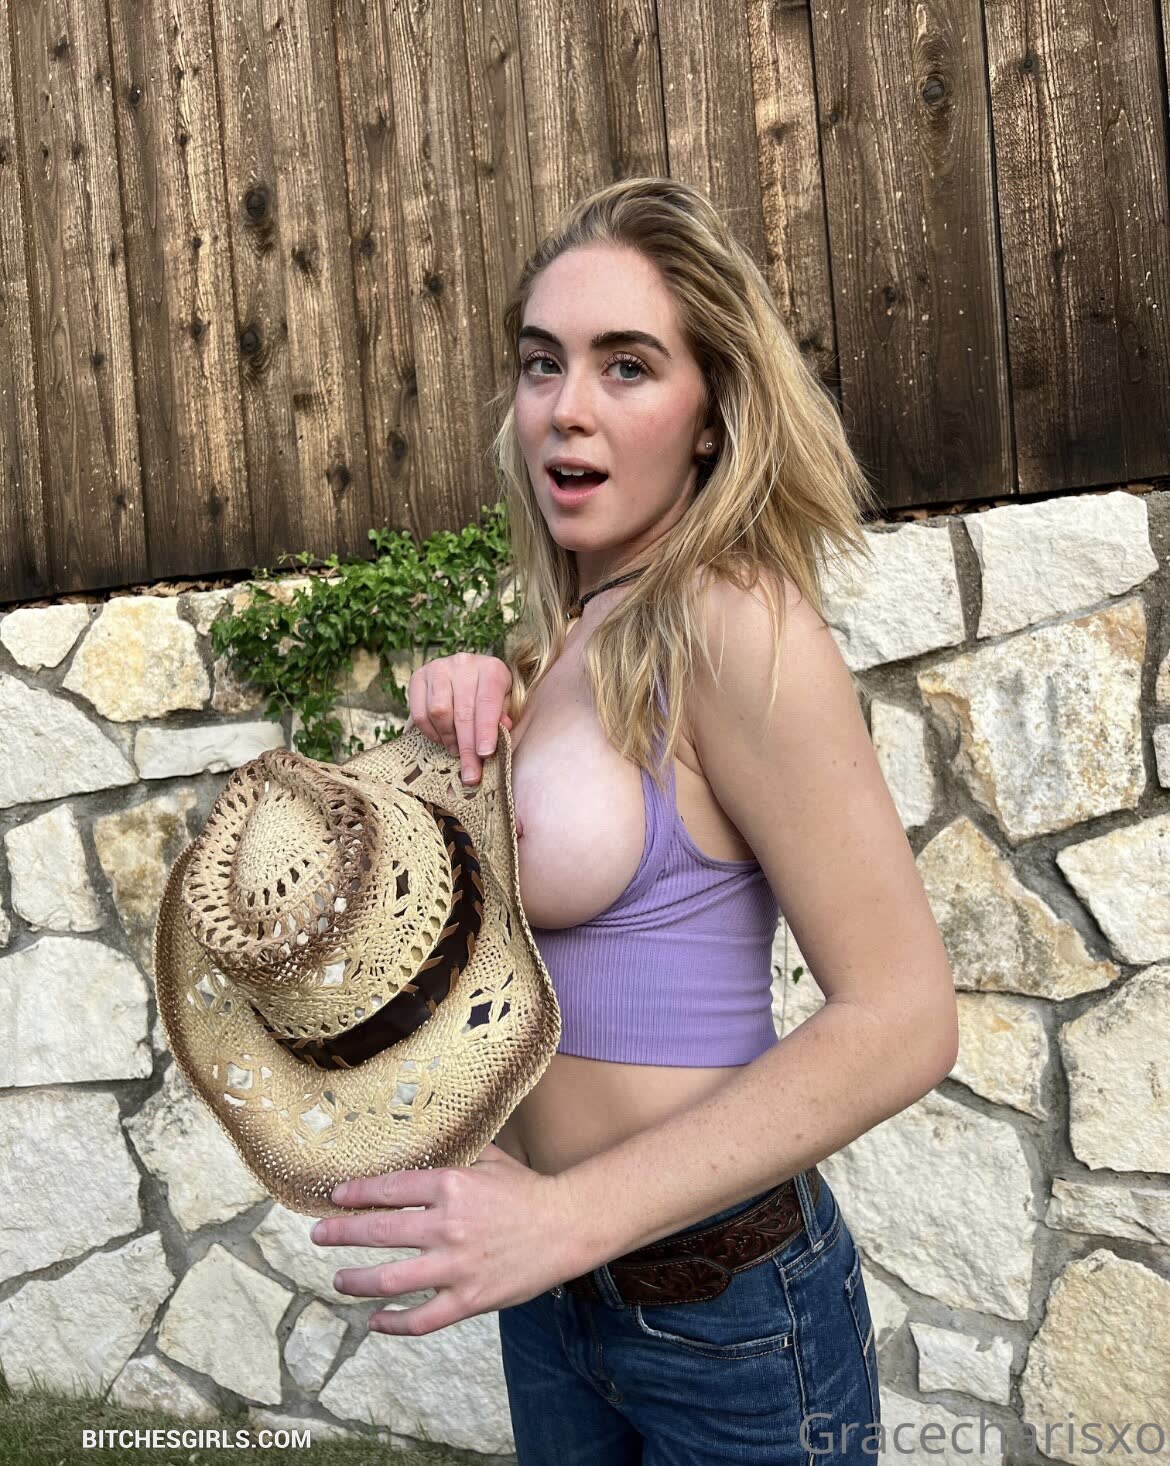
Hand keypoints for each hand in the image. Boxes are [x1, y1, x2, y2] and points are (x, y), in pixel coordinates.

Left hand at [308, 1144, 578, 1334]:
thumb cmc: (527, 1189)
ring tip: (338, 1278)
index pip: (390, 1188)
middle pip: (379, 1232)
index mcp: (451, 1185)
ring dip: (355, 1280)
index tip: (335, 1196)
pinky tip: (375, 1321)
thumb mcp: (491, 1159)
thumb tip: (425, 1141)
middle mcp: (447, 1226)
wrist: (567, 1226)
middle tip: (319, 1234)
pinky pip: (422, 1320)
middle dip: (341, 1233)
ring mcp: (456, 1267)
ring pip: (389, 1280)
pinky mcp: (469, 1300)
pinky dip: (393, 1324)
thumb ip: (455, 1154)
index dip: (356, 1193)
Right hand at [407, 652, 513, 786]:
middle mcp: (463, 664)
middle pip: (463, 713)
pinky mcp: (418, 678)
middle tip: (470, 774)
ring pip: (438, 712)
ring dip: (448, 739)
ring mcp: (438, 668)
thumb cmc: (491, 694)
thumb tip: (503, 730)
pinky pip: (420, 713)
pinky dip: (431, 733)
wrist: (469, 673)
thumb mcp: (505, 702)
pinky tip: (442, 739)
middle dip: (467, 748)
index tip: (485, 755)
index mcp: (491, 668)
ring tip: (456, 751)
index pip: (487, 703)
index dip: (486, 731)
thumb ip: (504, 716)